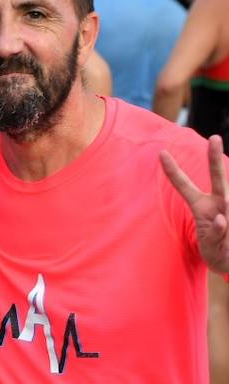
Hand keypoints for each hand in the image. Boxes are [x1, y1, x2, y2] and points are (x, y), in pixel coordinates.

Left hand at [161, 135, 228, 272]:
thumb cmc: (218, 245)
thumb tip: (221, 220)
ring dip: (225, 211)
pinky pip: (222, 225)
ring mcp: (227, 211)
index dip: (173, 170)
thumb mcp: (209, 239)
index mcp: (201, 205)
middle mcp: (217, 204)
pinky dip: (221, 229)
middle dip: (215, 158)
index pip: (184, 185)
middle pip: (217, 178)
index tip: (161, 152)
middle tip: (214, 137)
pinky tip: (222, 224)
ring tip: (223, 224)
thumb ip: (213, 231)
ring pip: (227, 200)